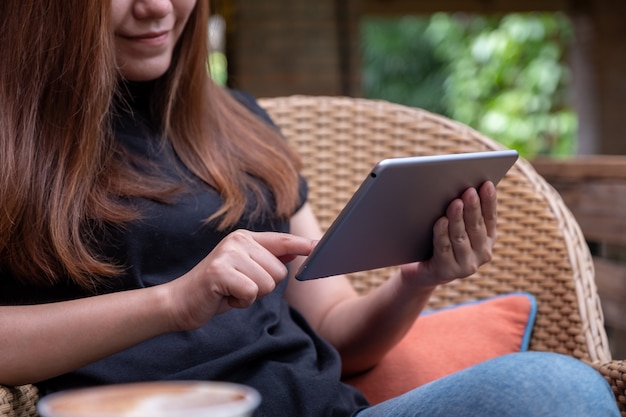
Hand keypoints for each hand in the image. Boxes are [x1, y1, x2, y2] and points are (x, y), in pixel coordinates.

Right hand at [164, 230, 314, 330]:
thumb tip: (295, 251)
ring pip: (267, 284)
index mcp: (245, 238)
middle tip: (239, 286)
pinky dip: (241, 302)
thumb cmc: (217, 288)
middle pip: (279, 272)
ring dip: (251, 296)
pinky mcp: (220, 272)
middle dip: (263, 287)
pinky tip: (225, 298)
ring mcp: (228, 255)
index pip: (282, 241)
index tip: (320, 246)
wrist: (180, 302)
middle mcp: (238, 241)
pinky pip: (251, 293)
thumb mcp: (245, 271)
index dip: (303, 245)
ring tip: (231, 291)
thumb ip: (267, 260)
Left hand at [400, 181, 496, 287]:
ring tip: (455, 203)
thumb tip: (464, 186)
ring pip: (460, 237)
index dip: (489, 201)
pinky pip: (443, 248)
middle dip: (473, 207)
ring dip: (458, 219)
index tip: (486, 184)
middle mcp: (481, 254)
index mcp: (487, 240)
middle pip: (476, 226)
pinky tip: (441, 221)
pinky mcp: (447, 271)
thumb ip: (465, 213)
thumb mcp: (458, 228)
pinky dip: (442, 233)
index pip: (490, 218)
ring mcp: (466, 265)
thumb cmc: (442, 242)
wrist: (425, 271)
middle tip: (468, 191)